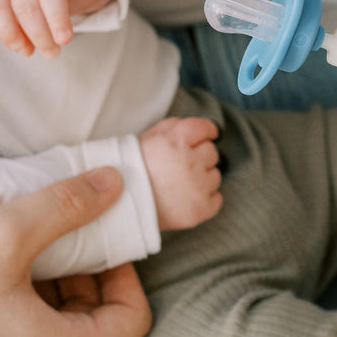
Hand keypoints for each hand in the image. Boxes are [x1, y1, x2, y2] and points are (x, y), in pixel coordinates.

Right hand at [0, 167, 151, 336]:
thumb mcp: (5, 230)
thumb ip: (68, 204)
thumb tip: (115, 183)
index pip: (131, 317)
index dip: (125, 269)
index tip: (98, 235)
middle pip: (96, 325)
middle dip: (86, 274)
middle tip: (60, 234)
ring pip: (60, 333)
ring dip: (54, 288)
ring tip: (23, 247)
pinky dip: (25, 306)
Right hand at [138, 116, 222, 230]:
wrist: (120, 207)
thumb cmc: (129, 170)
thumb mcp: (144, 139)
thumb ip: (170, 127)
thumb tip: (192, 127)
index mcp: (174, 141)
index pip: (205, 128)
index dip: (207, 131)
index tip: (207, 135)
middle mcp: (189, 162)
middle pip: (211, 152)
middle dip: (199, 156)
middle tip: (181, 166)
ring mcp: (197, 187)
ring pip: (215, 176)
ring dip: (203, 178)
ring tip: (181, 185)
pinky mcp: (200, 209)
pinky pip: (217, 199)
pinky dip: (206, 199)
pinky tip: (188, 199)